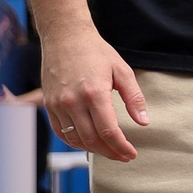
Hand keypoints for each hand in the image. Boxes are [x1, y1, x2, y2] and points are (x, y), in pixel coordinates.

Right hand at [41, 26, 148, 161]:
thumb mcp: (123, 71)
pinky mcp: (48, 104)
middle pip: (91, 140)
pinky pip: (60, 131)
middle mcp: (72, 101)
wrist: (64, 36)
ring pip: (75, 139)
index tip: (131, 154)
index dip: (121, 147)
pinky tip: (89, 143)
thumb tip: (144, 121)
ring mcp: (57, 104)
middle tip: (124, 156)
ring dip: (93, 150)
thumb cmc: (96, 52)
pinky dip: (75, 142)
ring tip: (109, 150)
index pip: (108, 131)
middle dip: (110, 152)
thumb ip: (134, 98)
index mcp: (94, 93)